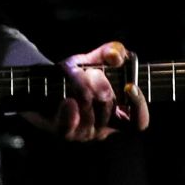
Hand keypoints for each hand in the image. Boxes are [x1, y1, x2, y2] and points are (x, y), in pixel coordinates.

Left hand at [21, 41, 150, 141]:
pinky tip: (68, 100)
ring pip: (89, 117)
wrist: (45, 83)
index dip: (138, 106)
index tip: (129, 86)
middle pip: (109, 111)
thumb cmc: (77, 74)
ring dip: (83, 91)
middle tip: (93, 71)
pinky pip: (69, 128)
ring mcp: (82, 133)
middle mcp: (102, 128)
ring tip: (76, 75)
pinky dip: (69, 113)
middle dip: (102, 87)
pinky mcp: (62, 131)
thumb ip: (113, 52)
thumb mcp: (97, 59)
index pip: (138, 122)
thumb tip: (116, 56)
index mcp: (118, 115)